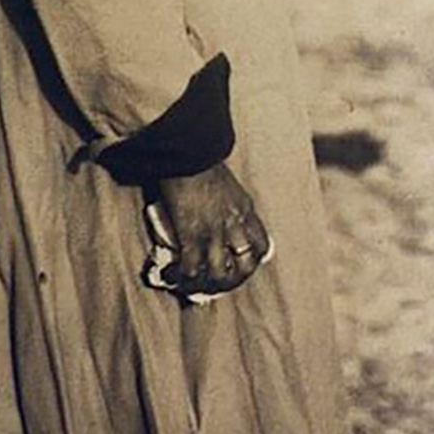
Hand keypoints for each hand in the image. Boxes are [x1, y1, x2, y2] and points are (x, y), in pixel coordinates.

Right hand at [155, 162, 269, 297]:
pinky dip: (182, 276)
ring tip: (193, 283)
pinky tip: (172, 275)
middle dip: (233, 279)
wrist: (188, 149)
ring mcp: (214, 232)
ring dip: (207, 284)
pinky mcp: (192, 235)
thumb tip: (208, 210)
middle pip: (246, 266)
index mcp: (245, 210)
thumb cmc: (200, 158)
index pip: (261, 245)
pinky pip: (191, 268)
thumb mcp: (224, 183)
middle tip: (216, 282)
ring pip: (221, 274)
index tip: (238, 262)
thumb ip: (223, 200)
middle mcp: (234, 224)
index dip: (251, 260)